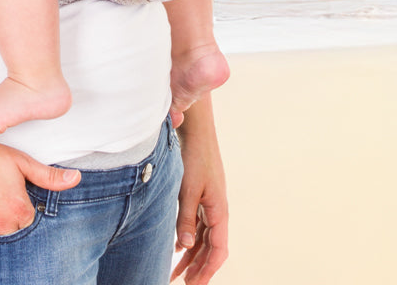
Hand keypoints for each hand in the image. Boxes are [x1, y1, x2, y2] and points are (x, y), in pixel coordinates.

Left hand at [172, 97, 228, 282]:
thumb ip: (186, 218)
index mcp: (219, 210)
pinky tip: (177, 246)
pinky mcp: (199, 193)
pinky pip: (196, 224)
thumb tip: (186, 247)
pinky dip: (188, 237)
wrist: (195, 128)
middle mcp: (216, 209)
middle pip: (211, 247)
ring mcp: (209, 201)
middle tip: (185, 284)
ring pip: (202, 237)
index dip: (208, 269)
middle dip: (199, 268)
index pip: (218, 250)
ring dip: (191, 255)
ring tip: (177, 272)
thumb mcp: (188, 189)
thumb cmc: (194, 156)